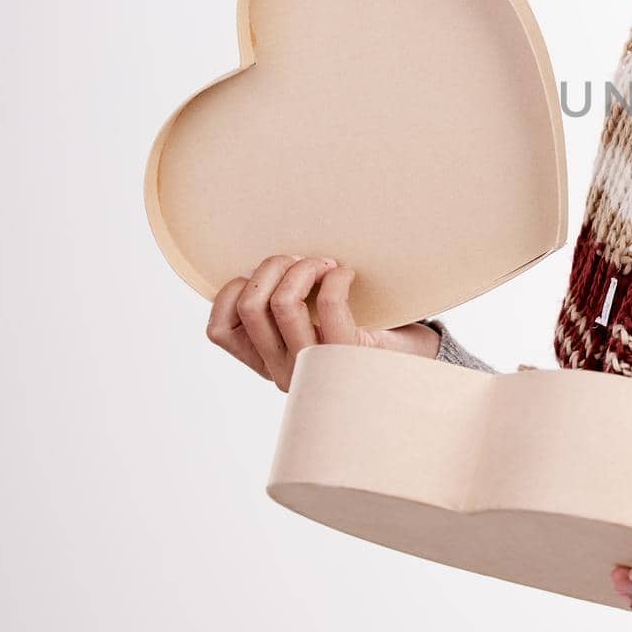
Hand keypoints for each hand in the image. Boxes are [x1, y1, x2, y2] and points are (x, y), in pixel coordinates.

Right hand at [206, 253, 439, 390]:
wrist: (412, 372)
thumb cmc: (362, 341)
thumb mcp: (313, 330)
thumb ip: (284, 309)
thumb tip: (269, 262)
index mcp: (267, 362)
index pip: (219, 330)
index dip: (232, 290)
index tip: (267, 275)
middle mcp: (284, 370)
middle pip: (249, 305)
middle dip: (272, 266)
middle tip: (302, 260)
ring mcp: (314, 365)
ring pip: (281, 302)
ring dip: (304, 268)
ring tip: (327, 265)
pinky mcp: (348, 353)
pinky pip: (328, 303)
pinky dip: (336, 278)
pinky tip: (348, 275)